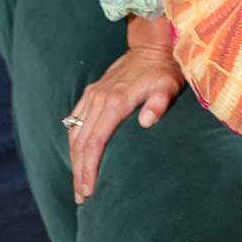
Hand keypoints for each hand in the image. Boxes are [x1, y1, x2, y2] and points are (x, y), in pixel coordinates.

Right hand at [68, 15, 184, 204]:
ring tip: (78, 183)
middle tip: (81, 196)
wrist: (153, 46)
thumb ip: (159, 103)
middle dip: (79, 172)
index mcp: (115, 102)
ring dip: (74, 160)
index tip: (89, 189)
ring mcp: (93, 96)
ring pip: (75, 133)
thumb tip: (146, 123)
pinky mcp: (92, 92)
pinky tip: (75, 156)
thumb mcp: (169, 85)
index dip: (90, 168)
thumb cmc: (164, 70)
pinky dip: (72, 141)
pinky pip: (75, 120)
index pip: (95, 142)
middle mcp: (99, 99)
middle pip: (81, 143)